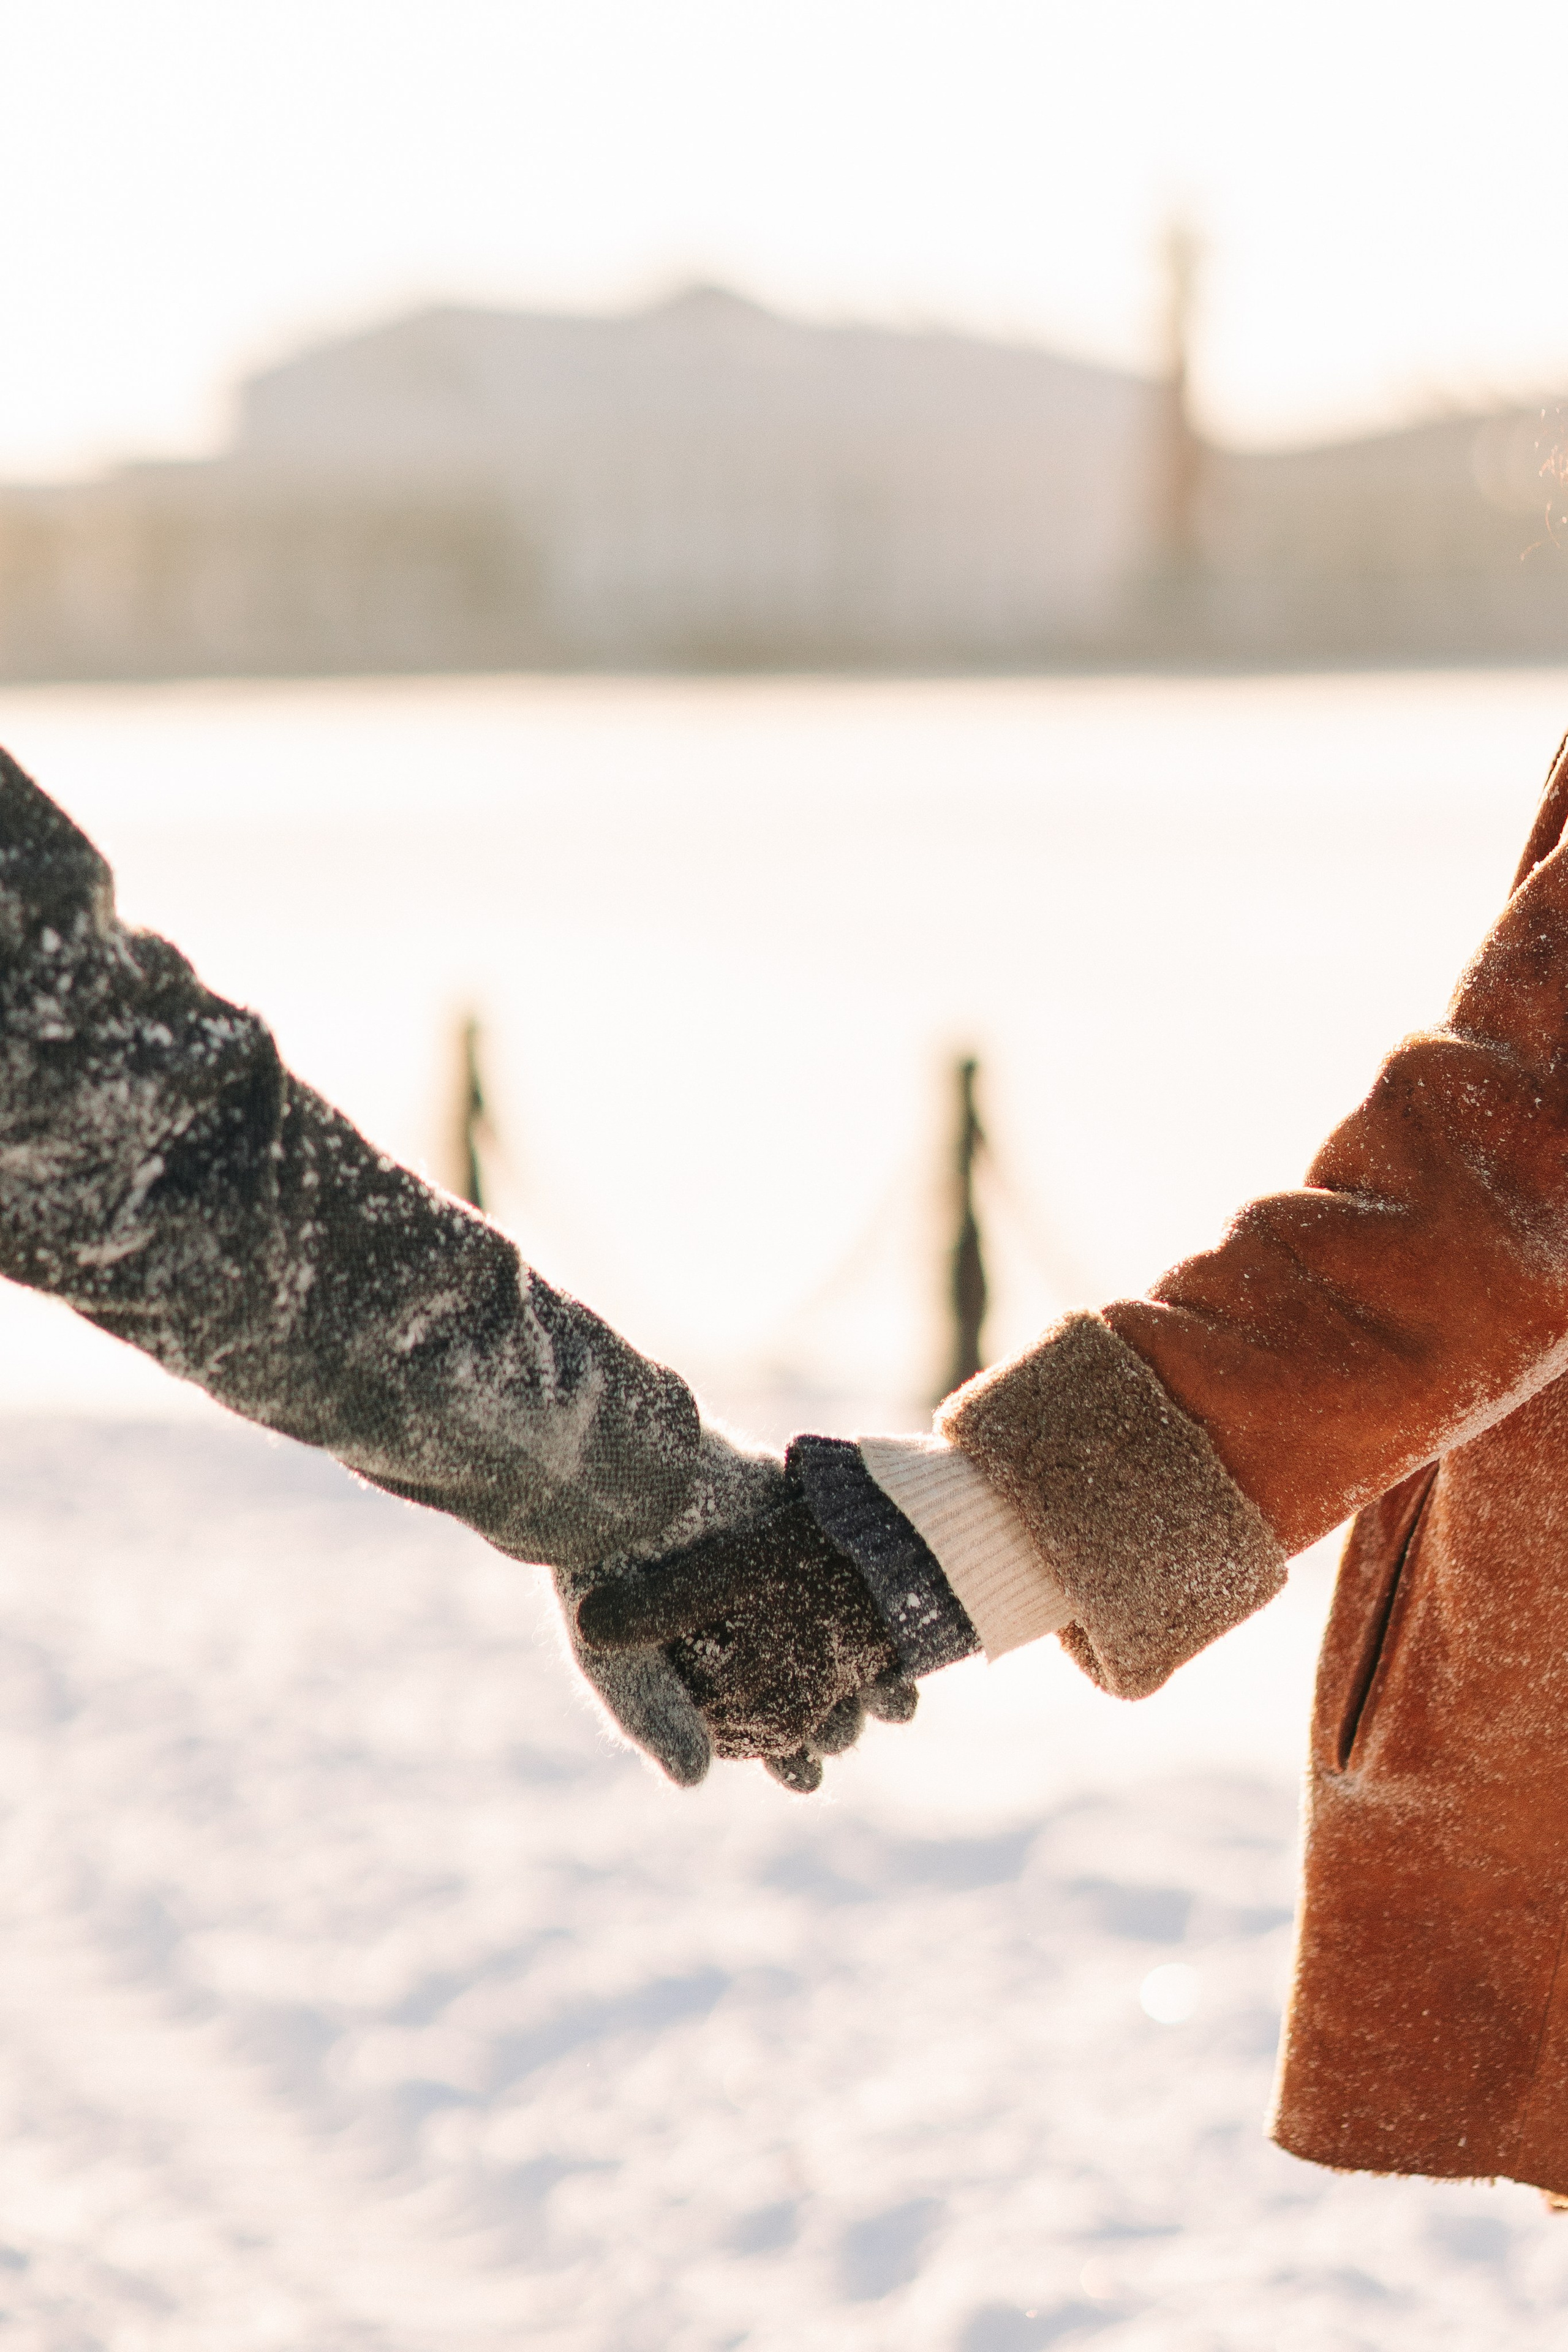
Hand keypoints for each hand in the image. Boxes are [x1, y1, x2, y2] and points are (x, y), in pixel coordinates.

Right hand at [576, 1489, 917, 1792]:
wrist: (622, 1474)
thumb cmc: (607, 1572)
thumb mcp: (612, 1655)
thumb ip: (650, 1716)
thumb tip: (692, 1781)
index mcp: (707, 1669)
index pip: (763, 1733)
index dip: (788, 1761)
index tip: (808, 1778)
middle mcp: (749, 1631)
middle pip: (811, 1694)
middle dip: (836, 1723)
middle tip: (845, 1732)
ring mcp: (779, 1583)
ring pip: (842, 1643)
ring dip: (871, 1676)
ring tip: (892, 1700)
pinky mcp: (800, 1534)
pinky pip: (854, 1583)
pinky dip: (878, 1611)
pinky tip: (897, 1634)